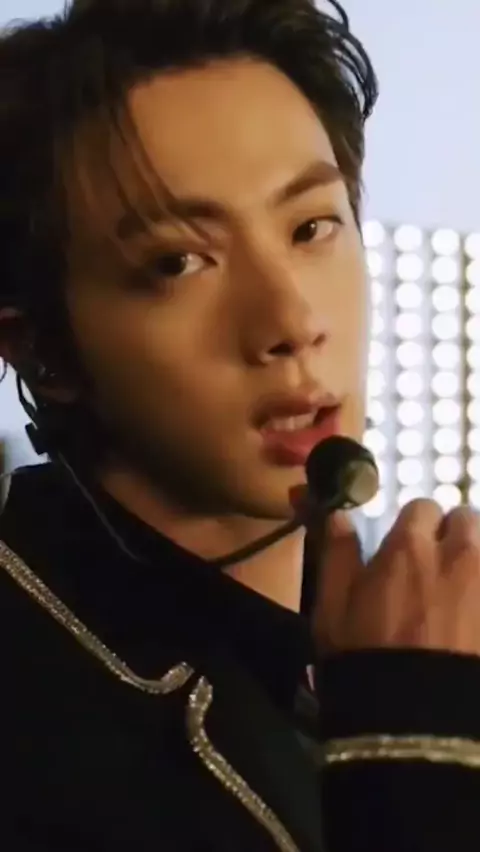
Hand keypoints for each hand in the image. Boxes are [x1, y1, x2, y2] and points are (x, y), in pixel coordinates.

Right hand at [313, 499, 479, 656]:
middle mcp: (458, 555)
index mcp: (409, 547)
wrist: (417, 723)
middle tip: (441, 565)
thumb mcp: (333, 608)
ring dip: (475, 562)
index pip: (422, 508)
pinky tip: (473, 616)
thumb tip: (340, 516)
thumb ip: (338, 555)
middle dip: (455, 534)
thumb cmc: (364, 660)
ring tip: (464, 591)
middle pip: (468, 520)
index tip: (409, 546)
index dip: (415, 525)